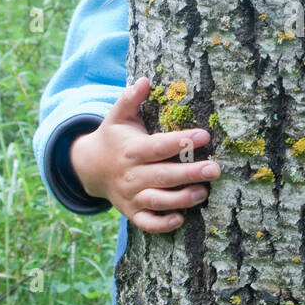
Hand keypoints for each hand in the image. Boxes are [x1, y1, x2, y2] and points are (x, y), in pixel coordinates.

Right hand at [69, 77, 219, 232]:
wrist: (89, 167)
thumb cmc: (114, 137)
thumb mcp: (118, 116)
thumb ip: (129, 99)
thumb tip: (144, 79)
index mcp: (132, 150)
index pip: (158, 146)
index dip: (181, 141)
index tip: (205, 134)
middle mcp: (131, 175)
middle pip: (162, 175)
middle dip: (189, 173)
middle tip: (215, 169)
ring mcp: (131, 196)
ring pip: (157, 201)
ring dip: (180, 199)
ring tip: (203, 193)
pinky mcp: (132, 212)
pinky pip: (146, 222)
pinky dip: (161, 224)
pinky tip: (180, 219)